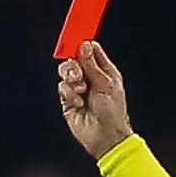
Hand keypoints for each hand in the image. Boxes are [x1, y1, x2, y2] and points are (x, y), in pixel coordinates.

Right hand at [56, 39, 133, 158]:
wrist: (104, 136)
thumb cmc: (112, 112)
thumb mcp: (105, 83)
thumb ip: (91, 64)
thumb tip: (84, 45)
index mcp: (104, 71)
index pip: (90, 51)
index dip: (82, 44)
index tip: (75, 40)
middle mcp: (91, 78)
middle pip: (74, 59)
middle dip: (73, 65)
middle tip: (78, 73)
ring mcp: (79, 89)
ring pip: (66, 72)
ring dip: (71, 79)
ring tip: (80, 90)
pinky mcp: (69, 100)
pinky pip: (62, 88)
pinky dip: (69, 94)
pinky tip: (79, 102)